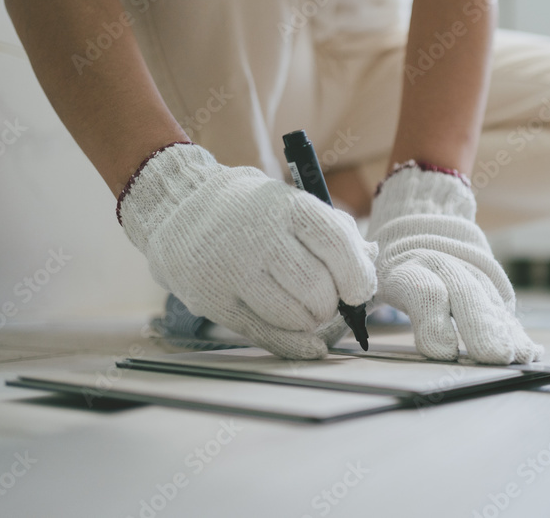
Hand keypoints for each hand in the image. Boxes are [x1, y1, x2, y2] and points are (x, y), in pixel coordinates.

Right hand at [119, 143, 377, 358]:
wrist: (178, 207)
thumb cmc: (249, 209)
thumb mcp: (291, 202)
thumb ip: (334, 230)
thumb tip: (371, 261)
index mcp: (286, 205)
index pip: (336, 246)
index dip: (358, 276)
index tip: (359, 289)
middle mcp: (258, 236)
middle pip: (318, 288)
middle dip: (332, 303)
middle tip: (327, 299)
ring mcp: (232, 270)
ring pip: (295, 316)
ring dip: (311, 322)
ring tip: (305, 308)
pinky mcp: (214, 301)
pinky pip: (265, 335)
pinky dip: (296, 346)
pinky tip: (312, 346)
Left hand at [367, 165, 542, 363]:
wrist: (422, 216)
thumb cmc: (387, 260)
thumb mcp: (369, 272)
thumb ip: (359, 299)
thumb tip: (338, 329)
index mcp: (405, 266)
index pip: (423, 290)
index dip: (432, 319)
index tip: (439, 350)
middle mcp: (443, 266)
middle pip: (464, 295)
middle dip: (477, 326)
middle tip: (490, 355)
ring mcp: (470, 270)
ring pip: (488, 298)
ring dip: (502, 328)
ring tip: (513, 355)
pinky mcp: (490, 280)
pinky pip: (504, 306)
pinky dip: (515, 329)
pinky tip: (529, 351)